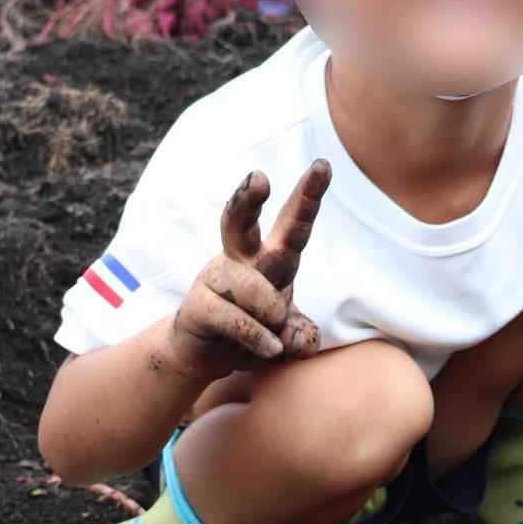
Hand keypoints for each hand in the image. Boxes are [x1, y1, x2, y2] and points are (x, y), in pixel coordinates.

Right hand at [159, 161, 330, 380]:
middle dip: (249, 199)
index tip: (323, 165)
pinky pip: (238, 320)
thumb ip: (300, 334)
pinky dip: (259, 338)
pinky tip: (271, 349)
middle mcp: (240, 259)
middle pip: (242, 222)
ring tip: (274, 337)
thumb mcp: (286, 334)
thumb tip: (295, 339)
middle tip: (259, 178)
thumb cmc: (251, 332)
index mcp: (267, 257)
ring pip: (257, 291)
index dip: (307, 197)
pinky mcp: (199, 305)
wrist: (202, 357)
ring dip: (274, 318)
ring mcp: (215, 278)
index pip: (291, 224)